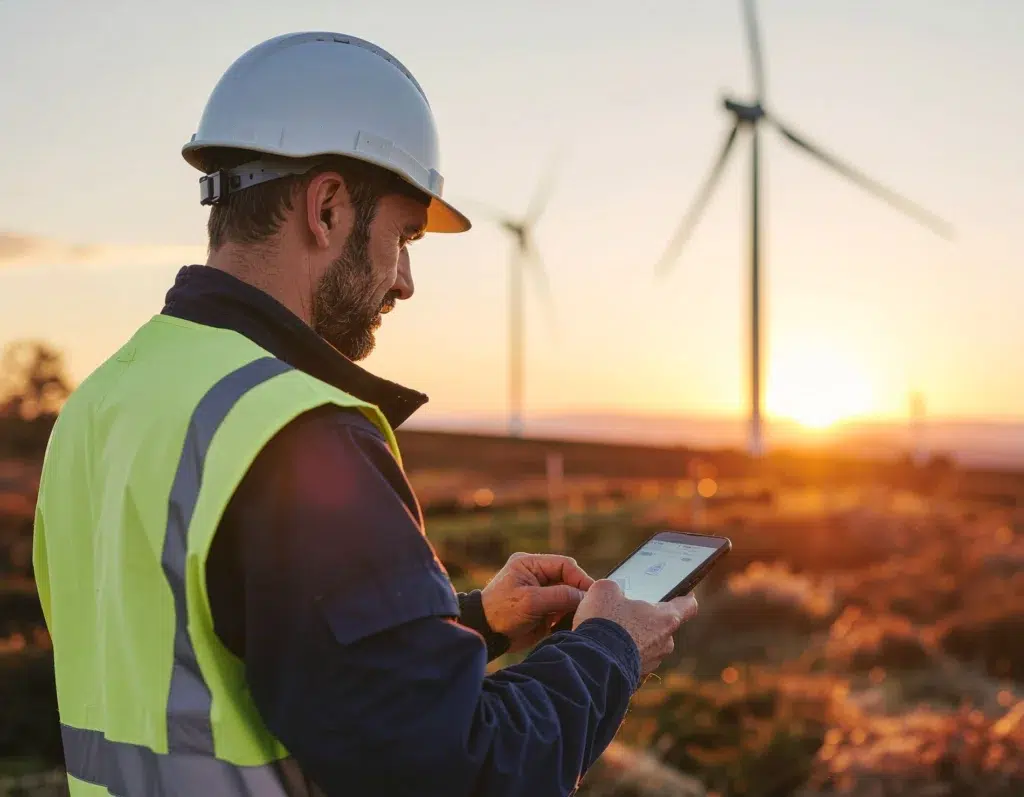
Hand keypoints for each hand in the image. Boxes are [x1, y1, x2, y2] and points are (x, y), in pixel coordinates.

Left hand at [481, 553, 594, 651]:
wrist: (485, 635)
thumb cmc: (501, 613)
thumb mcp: (531, 601)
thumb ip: (559, 595)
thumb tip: (586, 596)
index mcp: (530, 564)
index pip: (564, 565)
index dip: (580, 578)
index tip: (592, 594)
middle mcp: (537, 575)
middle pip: (569, 580)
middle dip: (579, 593)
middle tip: (590, 608)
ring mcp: (541, 592)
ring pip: (568, 595)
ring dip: (575, 606)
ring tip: (580, 618)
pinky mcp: (543, 609)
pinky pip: (563, 610)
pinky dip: (569, 617)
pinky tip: (570, 624)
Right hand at [573, 580, 697, 676]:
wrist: (592, 662)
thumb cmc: (605, 622)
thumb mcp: (605, 590)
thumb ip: (615, 588)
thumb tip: (613, 593)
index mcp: (666, 618)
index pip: (688, 606)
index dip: (685, 597)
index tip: (683, 593)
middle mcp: (665, 642)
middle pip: (662, 624)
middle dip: (645, 617)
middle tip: (625, 610)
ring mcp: (652, 661)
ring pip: (646, 643)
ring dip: (632, 636)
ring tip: (610, 630)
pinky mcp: (636, 675)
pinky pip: (632, 658)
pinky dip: (622, 652)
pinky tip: (604, 646)